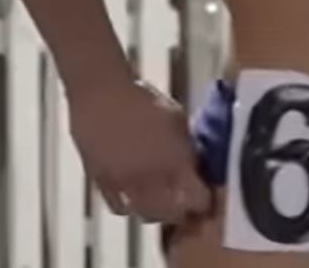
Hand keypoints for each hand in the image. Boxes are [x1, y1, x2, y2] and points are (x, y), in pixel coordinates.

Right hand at [69, 78, 211, 225]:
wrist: (102, 94)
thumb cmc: (143, 99)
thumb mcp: (176, 117)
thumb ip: (185, 145)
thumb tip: (192, 162)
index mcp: (174, 159)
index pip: (197, 196)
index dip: (204, 199)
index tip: (206, 196)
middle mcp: (151, 178)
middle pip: (171, 213)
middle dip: (183, 211)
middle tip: (186, 204)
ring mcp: (125, 184)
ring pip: (145, 215)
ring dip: (157, 213)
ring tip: (162, 204)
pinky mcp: (102, 184)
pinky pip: (119, 208)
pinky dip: (130, 207)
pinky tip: (135, 198)